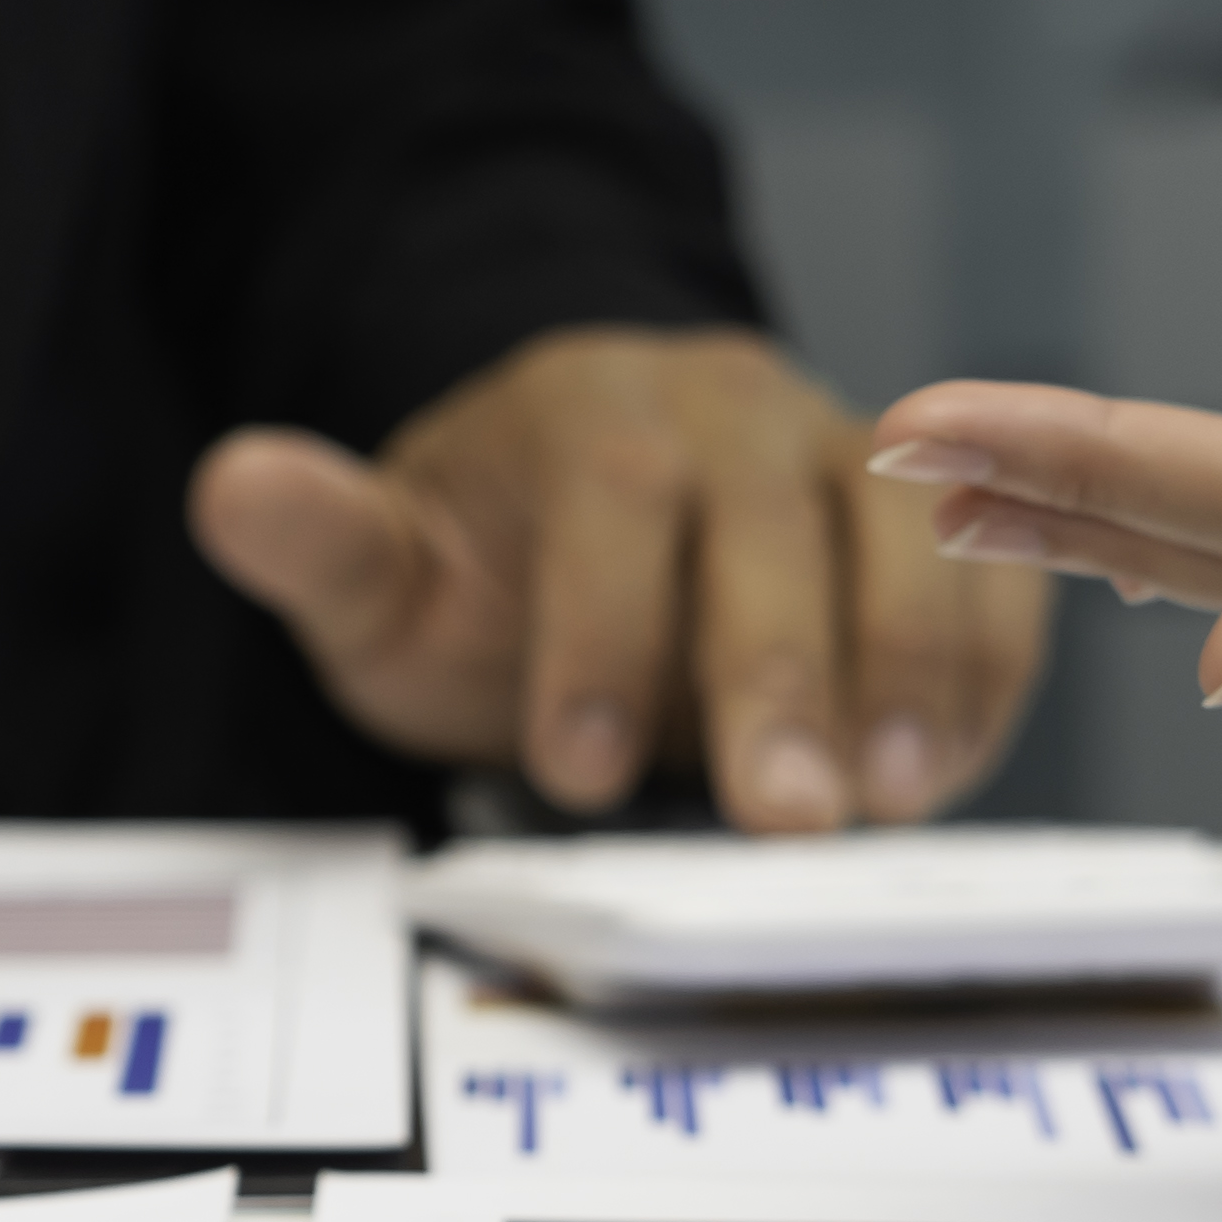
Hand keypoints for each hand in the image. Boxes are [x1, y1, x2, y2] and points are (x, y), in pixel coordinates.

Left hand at [188, 324, 1047, 825]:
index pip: (614, 493)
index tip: (573, 768)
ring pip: (908, 531)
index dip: (603, 630)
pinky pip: (990, 571)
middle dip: (777, 674)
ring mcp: (848, 451)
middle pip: (774, 519)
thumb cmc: (491, 575)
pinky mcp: (933, 521)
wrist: (597, 534)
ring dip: (911, 668)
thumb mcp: (388, 576)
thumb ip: (325, 545)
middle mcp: (734, 405)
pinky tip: (952, 771)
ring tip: (891, 803)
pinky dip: (987, 664)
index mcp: (593, 403)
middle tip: (781, 819)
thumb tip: (230, 485)